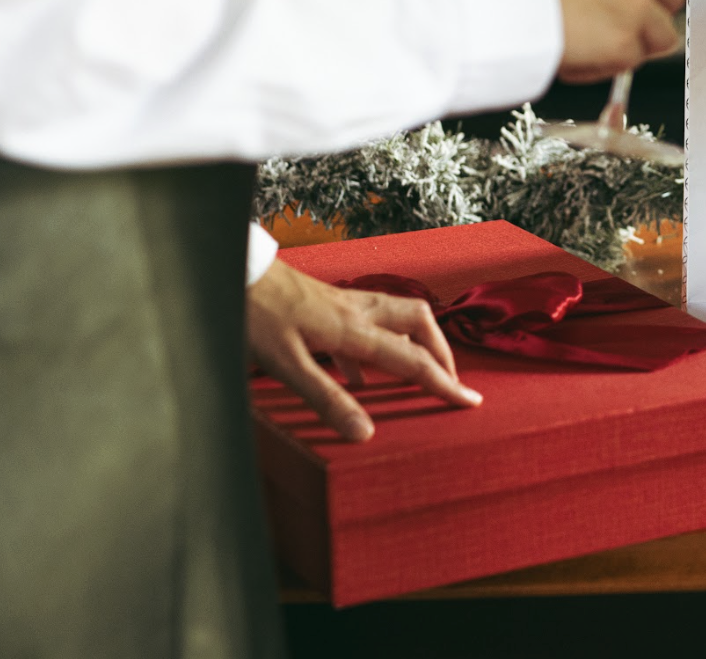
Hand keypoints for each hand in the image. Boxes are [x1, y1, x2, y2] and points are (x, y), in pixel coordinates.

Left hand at [247, 258, 480, 442]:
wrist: (235, 273)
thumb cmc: (256, 317)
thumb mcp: (286, 367)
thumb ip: (327, 399)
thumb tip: (365, 433)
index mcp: (354, 330)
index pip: (413, 361)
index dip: (444, 383)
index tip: (470, 400)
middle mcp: (358, 311)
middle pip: (419, 323)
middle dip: (442, 351)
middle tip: (451, 379)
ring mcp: (344, 303)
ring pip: (399, 315)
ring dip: (418, 341)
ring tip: (421, 370)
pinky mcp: (328, 302)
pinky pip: (369, 321)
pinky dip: (379, 343)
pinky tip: (360, 372)